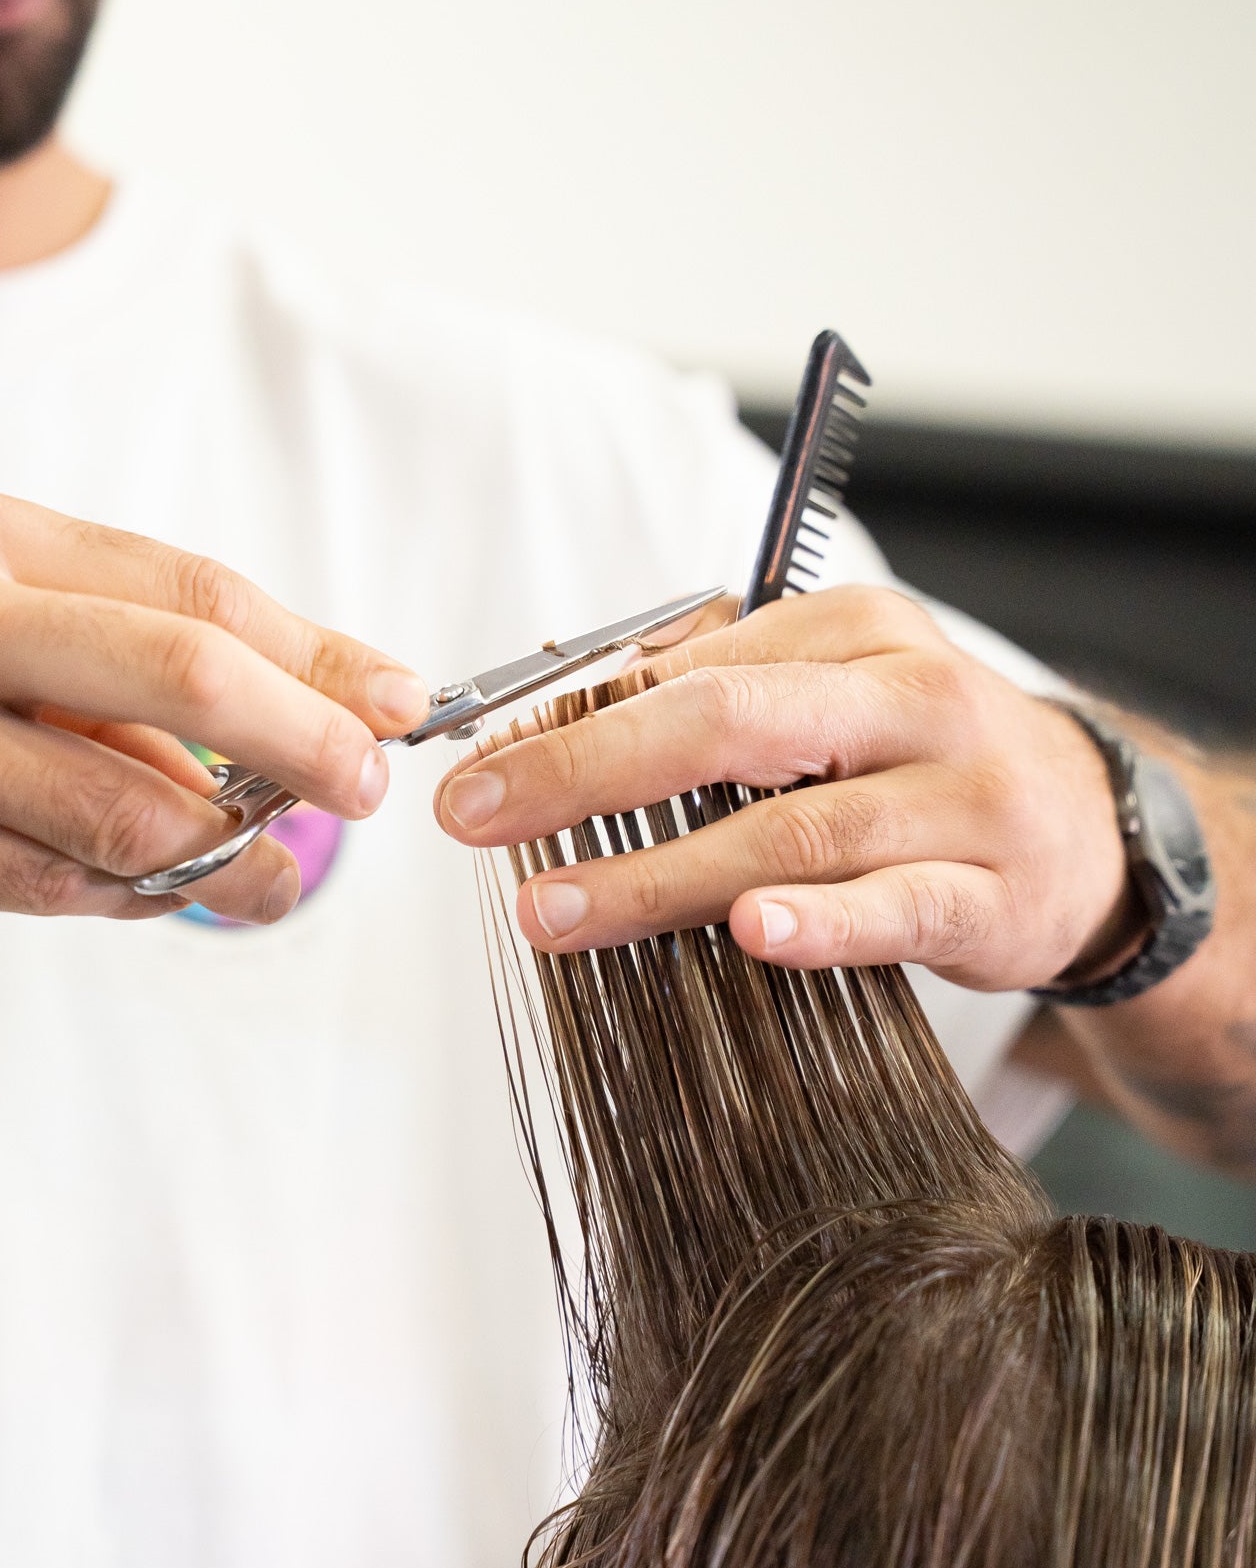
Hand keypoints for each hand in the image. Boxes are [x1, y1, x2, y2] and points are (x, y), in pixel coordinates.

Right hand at [0, 483, 426, 926]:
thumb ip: (82, 632)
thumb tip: (242, 721)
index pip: (189, 590)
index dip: (312, 648)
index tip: (392, 694)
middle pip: (184, 681)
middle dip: (308, 739)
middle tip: (365, 785)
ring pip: (128, 813)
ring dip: (229, 850)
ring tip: (273, 868)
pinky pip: (51, 889)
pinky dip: (132, 894)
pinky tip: (162, 888)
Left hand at [434, 586, 1138, 990]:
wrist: (1092, 831)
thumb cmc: (925, 757)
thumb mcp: (835, 689)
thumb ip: (716, 685)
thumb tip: (563, 707)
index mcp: (854, 632)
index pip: (686, 669)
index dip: (567, 719)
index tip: (475, 766)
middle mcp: (908, 699)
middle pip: (726, 725)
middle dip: (584, 772)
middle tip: (478, 816)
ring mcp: (956, 797)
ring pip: (790, 831)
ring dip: (657, 874)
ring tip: (555, 908)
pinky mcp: (990, 892)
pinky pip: (894, 906)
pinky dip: (820, 925)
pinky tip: (748, 935)